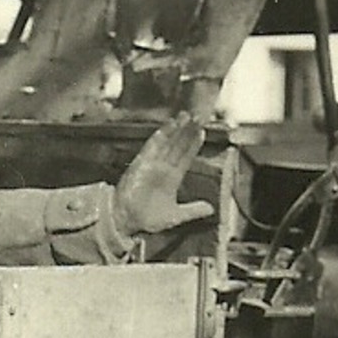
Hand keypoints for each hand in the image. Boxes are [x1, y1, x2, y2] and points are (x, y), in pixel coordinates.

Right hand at [113, 113, 213, 237]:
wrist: (126, 222)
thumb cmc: (147, 219)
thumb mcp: (176, 216)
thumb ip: (193, 211)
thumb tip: (211, 209)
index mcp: (172, 178)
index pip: (185, 156)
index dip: (193, 144)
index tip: (202, 131)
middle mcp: (163, 168)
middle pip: (178, 145)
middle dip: (188, 131)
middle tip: (199, 117)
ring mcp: (152, 164)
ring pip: (167, 142)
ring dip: (177, 129)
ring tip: (187, 116)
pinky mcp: (141, 163)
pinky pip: (153, 146)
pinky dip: (161, 135)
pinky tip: (170, 125)